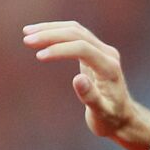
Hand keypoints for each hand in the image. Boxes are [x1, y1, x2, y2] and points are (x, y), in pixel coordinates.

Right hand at [24, 21, 136, 140]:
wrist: (122, 118)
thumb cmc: (110, 120)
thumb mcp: (101, 114)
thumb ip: (91, 98)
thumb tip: (77, 79)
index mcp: (109, 68)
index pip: (82, 48)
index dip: (60, 50)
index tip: (39, 56)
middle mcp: (107, 54)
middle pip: (77, 34)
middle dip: (51, 34)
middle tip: (27, 39)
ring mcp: (102, 50)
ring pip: (75, 30)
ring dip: (50, 29)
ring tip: (27, 33)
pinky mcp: (94, 51)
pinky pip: (75, 35)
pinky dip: (57, 32)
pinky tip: (40, 34)